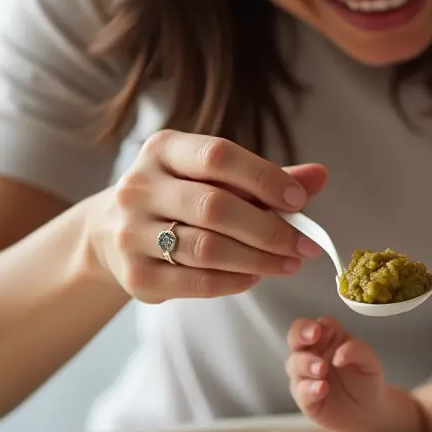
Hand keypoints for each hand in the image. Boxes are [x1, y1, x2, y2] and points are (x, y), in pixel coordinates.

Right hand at [90, 129, 326, 301]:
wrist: (112, 233)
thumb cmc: (182, 198)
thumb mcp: (216, 177)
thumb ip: (266, 178)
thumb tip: (320, 176)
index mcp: (163, 149)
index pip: (218, 155)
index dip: (264, 177)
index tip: (299, 200)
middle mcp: (139, 186)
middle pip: (215, 207)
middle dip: (270, 229)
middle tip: (305, 245)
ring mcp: (130, 232)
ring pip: (208, 248)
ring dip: (259, 259)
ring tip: (289, 263)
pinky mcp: (135, 275)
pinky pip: (196, 281)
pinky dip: (235, 281)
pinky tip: (255, 276)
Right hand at [286, 316, 383, 431]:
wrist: (368, 411)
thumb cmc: (365, 379)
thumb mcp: (369, 361)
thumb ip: (357, 350)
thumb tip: (340, 353)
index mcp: (328, 339)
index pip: (314, 325)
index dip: (311, 325)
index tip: (318, 330)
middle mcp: (313, 354)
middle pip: (295, 338)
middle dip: (300, 335)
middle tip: (313, 338)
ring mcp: (305, 376)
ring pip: (294, 364)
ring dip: (306, 364)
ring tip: (322, 369)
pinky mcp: (305, 398)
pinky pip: (301, 391)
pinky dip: (309, 388)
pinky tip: (321, 388)